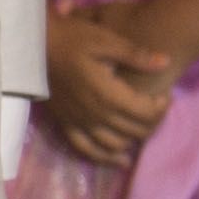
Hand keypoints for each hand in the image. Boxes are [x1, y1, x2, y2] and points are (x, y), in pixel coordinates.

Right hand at [43, 3, 173, 168]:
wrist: (33, 44)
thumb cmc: (71, 39)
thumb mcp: (105, 40)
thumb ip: (136, 55)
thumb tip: (165, 62)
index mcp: (108, 94)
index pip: (147, 113)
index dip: (162, 108)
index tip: (164, 95)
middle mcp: (96, 115)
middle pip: (136, 131)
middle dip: (152, 123)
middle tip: (155, 108)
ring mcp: (80, 123)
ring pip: (116, 145)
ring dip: (134, 140)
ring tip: (140, 127)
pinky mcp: (66, 125)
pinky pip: (87, 150)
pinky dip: (106, 159)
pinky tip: (121, 160)